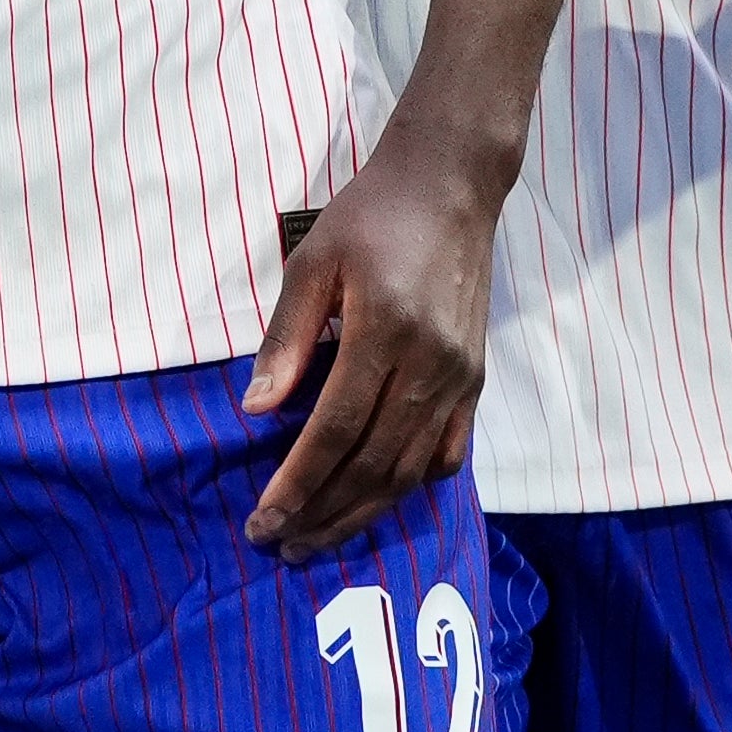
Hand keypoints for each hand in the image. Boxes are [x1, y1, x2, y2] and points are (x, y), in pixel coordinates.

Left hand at [238, 130, 500, 558]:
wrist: (450, 186)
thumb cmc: (371, 216)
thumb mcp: (313, 261)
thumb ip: (286, 339)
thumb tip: (256, 410)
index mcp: (384, 331)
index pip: (335, 430)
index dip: (298, 483)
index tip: (264, 520)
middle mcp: (430, 364)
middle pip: (375, 464)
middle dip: (324, 513)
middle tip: (280, 545)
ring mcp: (459, 377)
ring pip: (412, 470)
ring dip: (363, 512)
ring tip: (318, 538)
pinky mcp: (475, 379)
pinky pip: (448, 453)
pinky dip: (413, 485)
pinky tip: (378, 499)